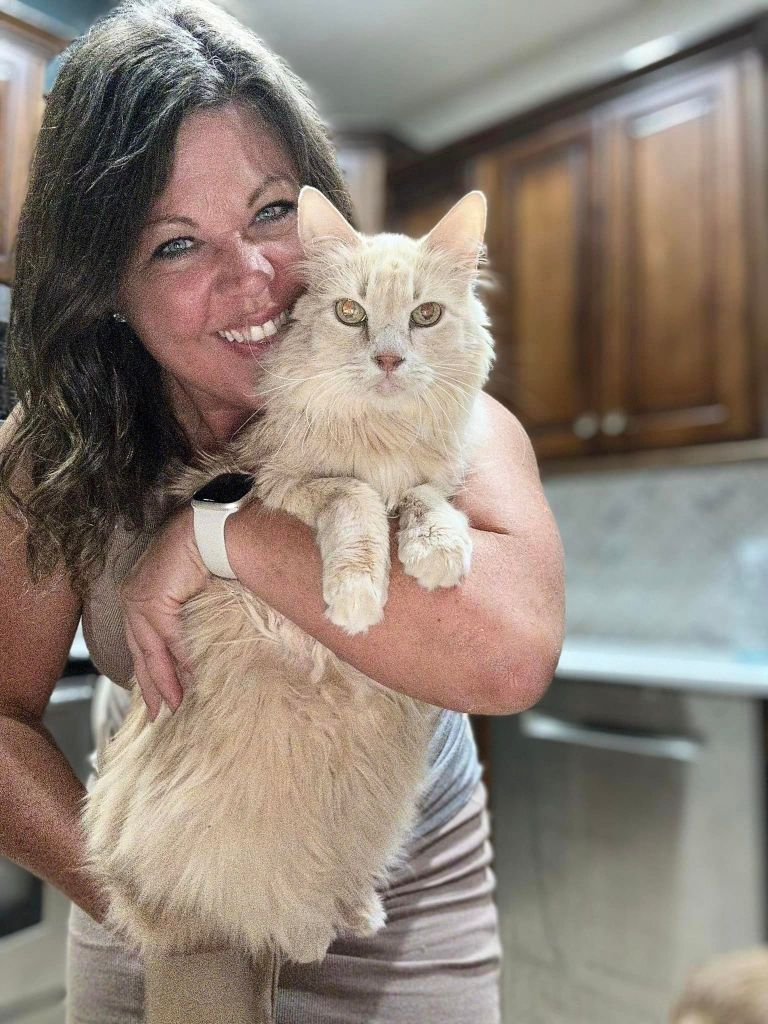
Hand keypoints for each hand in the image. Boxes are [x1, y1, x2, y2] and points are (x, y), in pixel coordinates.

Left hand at [118, 506, 209, 719]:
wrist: (206, 531)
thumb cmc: (201, 555)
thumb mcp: (188, 595)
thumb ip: (184, 622)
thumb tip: (194, 652)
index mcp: (136, 596)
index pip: (139, 643)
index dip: (147, 672)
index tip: (156, 698)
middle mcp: (131, 599)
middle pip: (140, 653)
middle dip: (151, 686)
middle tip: (158, 714)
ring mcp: (139, 601)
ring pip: (151, 651)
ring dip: (164, 681)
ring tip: (174, 705)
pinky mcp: (154, 602)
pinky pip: (169, 640)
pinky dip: (180, 662)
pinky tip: (188, 680)